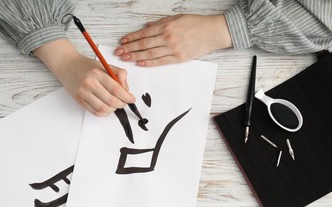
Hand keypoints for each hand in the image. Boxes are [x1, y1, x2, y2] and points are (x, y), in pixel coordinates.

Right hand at [34, 39, 134, 115]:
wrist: (67, 65)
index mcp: (98, 74)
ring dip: (113, 109)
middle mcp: (89, 84)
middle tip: (125, 102)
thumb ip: (120, 74)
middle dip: (122, 104)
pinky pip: (95, 112)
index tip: (132, 99)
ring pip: (103, 109)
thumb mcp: (106, 65)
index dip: (127, 97)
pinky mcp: (79, 100)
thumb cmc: (88, 66)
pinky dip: (104, 113)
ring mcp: (83, 93)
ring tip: (116, 104)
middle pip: (111, 101)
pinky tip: (108, 108)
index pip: (116, 89)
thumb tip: (126, 89)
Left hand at [115, 14, 231, 66]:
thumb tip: (147, 26)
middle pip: (144, 44)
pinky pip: (161, 61)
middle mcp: (168, 37)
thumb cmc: (196, 24)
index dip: (132, 38)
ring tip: (126, 58)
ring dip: (136, 56)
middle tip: (118, 52)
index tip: (122, 41)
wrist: (213, 33)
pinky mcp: (179, 58)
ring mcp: (173, 49)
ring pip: (150, 54)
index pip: (144, 33)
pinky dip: (150, 63)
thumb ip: (161, 22)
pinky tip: (140, 63)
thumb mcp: (177, 18)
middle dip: (129, 48)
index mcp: (166, 26)